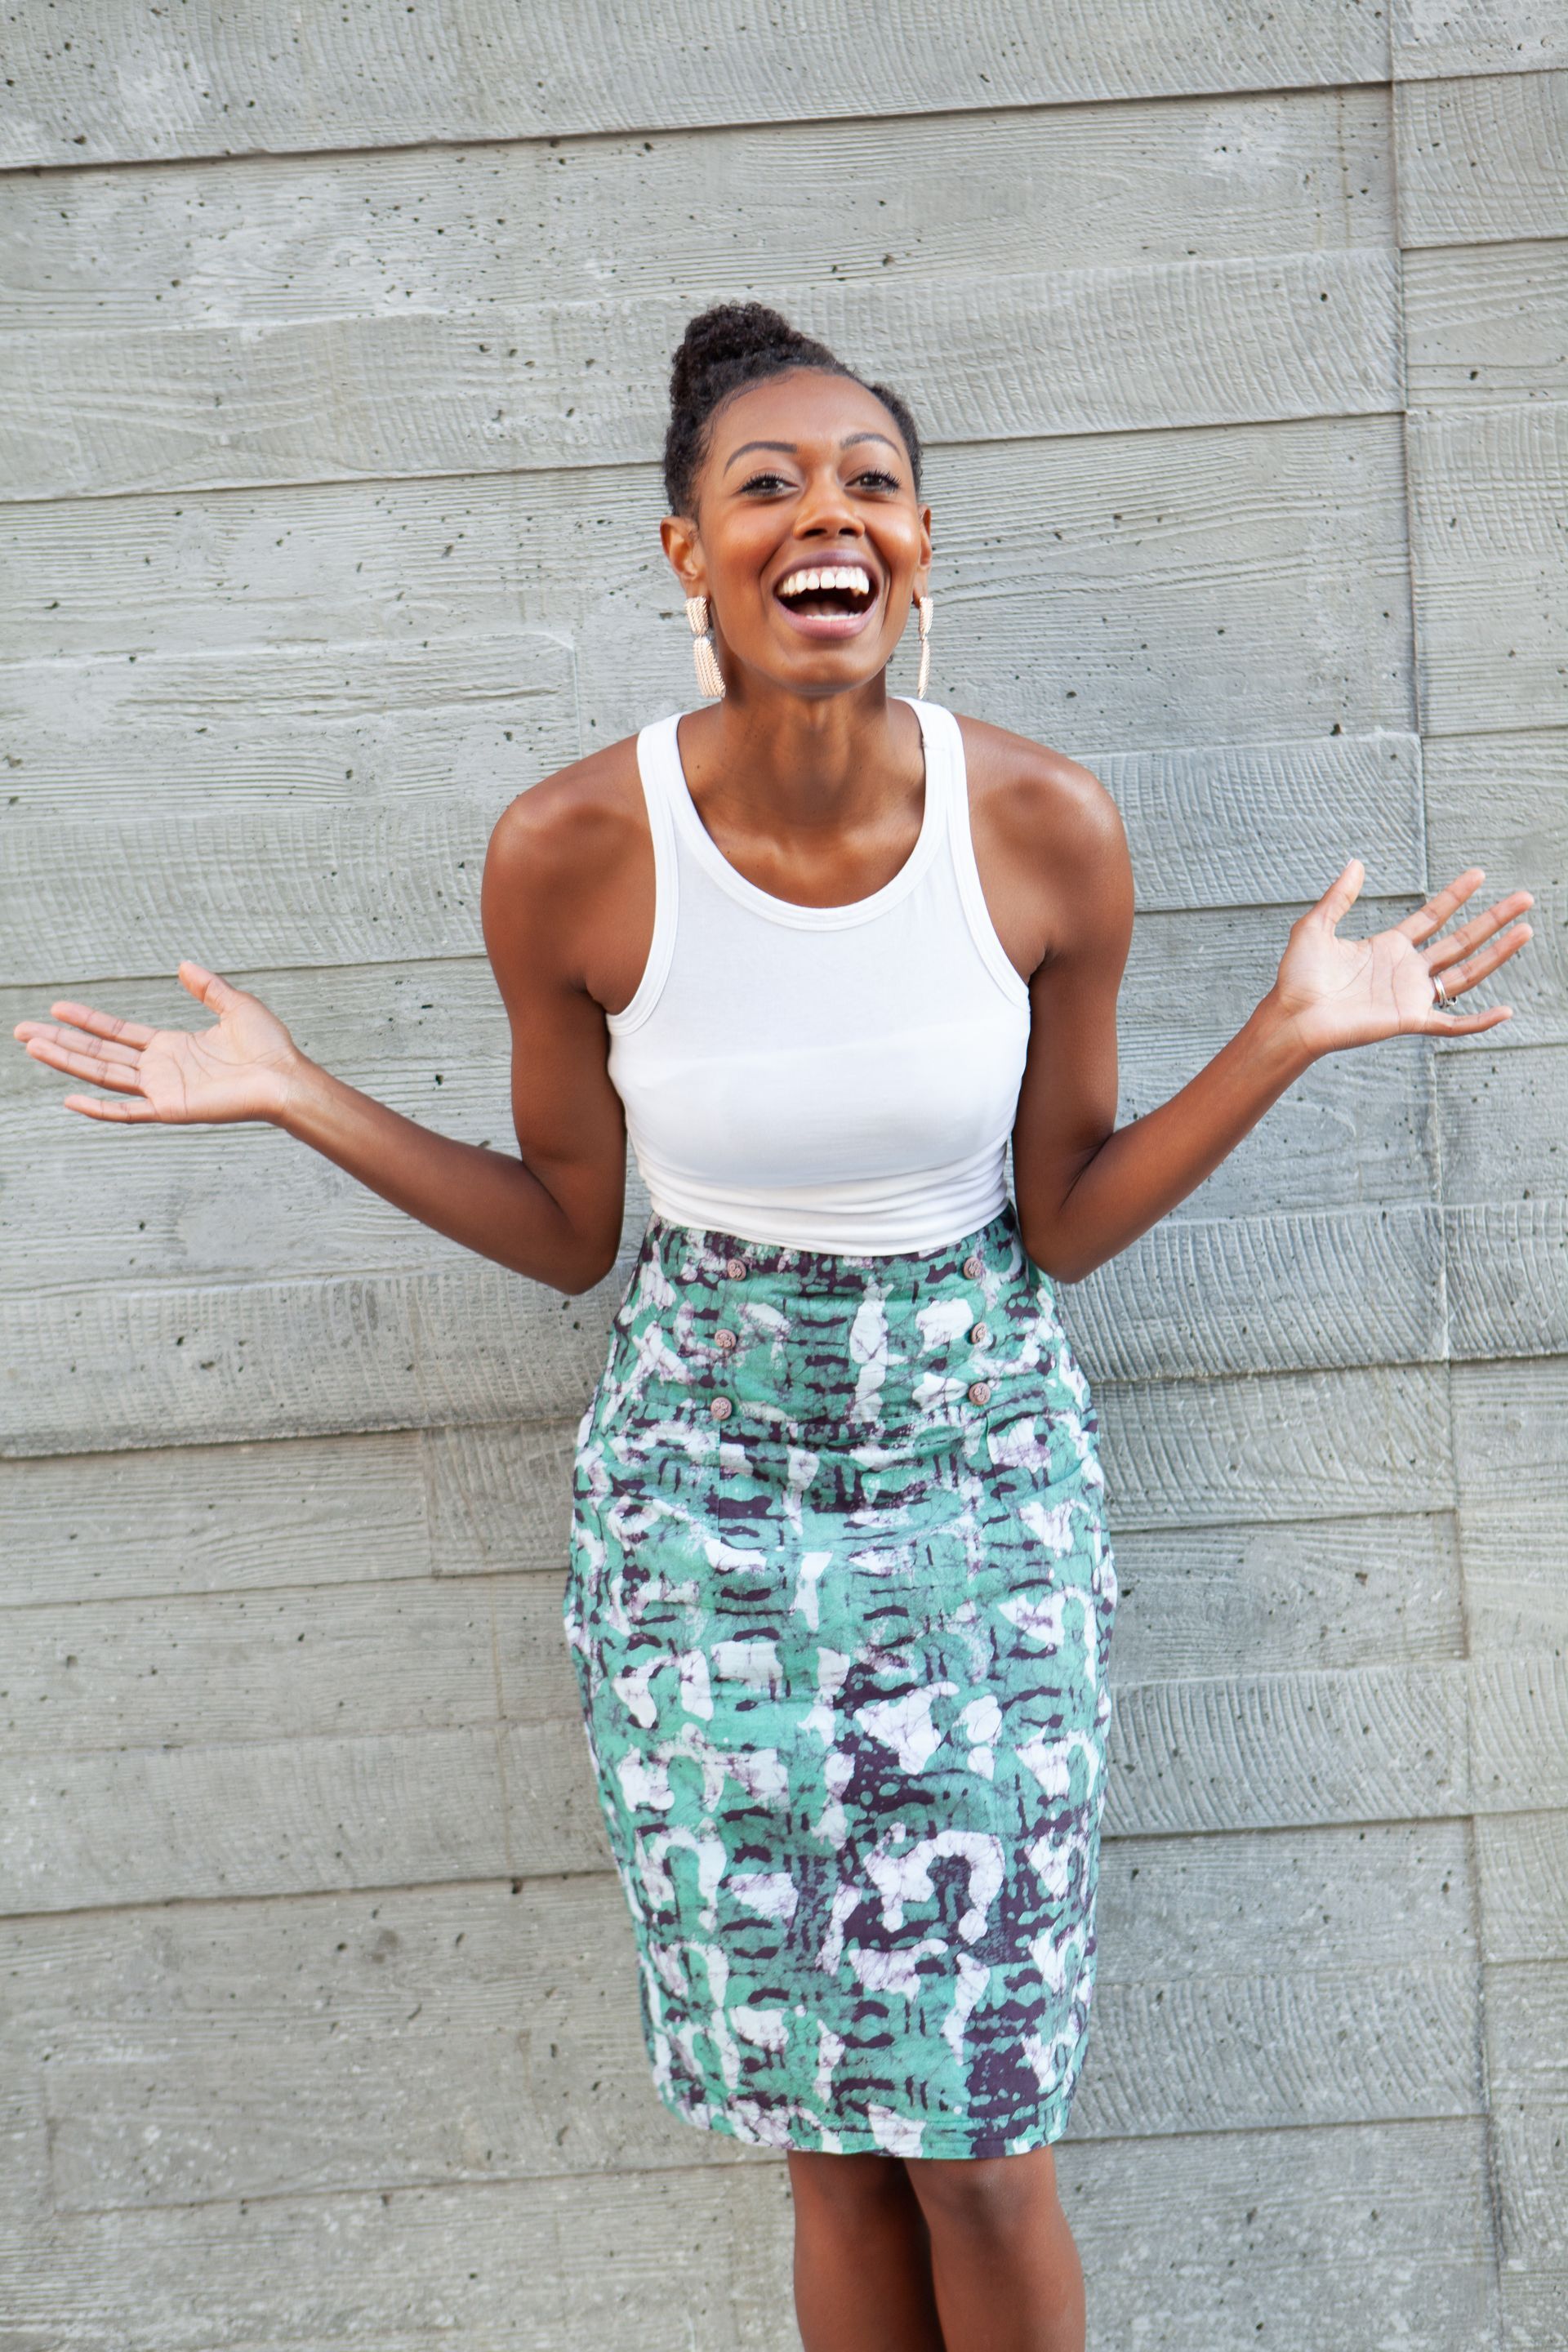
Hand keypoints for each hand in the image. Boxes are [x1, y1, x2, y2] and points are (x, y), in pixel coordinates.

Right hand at [13, 961, 307, 1125]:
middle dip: (61, 1041)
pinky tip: (69, 1099)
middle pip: (99, 1054)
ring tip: (33, 1047)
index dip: (87, 1021)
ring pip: (103, 1076)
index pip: (117, 1033)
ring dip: (67, 1063)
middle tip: (22, 1030)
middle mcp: (160, 1069)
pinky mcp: (170, 1109)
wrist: (286, 1077)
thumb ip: (207, 987)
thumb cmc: (269, 1047)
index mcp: (171, 1047)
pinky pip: (127, 1112)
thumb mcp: (235, 1006)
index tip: (56, 1008)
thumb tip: (184, 965)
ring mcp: (162, 1090)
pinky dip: (98, 1109)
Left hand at [1271, 863, 1533, 1057]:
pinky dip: (1479, 1021)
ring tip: (1526, 930)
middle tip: (1525, 898)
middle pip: (1461, 941)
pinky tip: (1506, 1011)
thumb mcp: (1315, 927)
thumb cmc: (1298, 978)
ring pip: (1467, 973)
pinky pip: (1453, 1023)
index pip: (1432, 918)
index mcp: (1388, 947)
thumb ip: (1338, 897)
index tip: (1479, 875)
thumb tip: (1356, 863)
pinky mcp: (1410, 1020)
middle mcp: (1406, 970)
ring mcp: (1411, 995)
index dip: (1456, 896)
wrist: (1292, 1016)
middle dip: (1493, 920)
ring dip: (1498, 954)